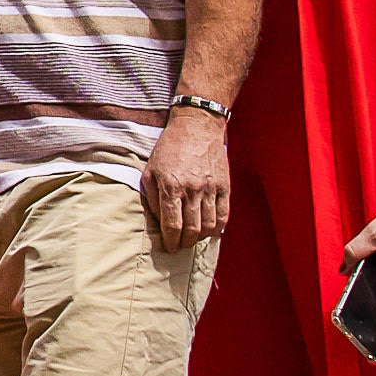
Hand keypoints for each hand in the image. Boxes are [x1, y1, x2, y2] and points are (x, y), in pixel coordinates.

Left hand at [140, 108, 231, 241]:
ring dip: (200, 238)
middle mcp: (192, 189)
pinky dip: (217, 228)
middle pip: (192, 230)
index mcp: (171, 186)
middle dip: (184, 244)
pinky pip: (224, 215)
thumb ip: (152, 197)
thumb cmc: (169, 149)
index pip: (172, 225)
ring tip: (193, 239)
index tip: (168, 248)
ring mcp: (211, 188)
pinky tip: (209, 230)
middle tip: (179, 246)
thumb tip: (158, 222)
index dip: (170, 241)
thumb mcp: (150, 170)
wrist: (197, 127)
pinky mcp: (225, 186)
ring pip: (209, 226)